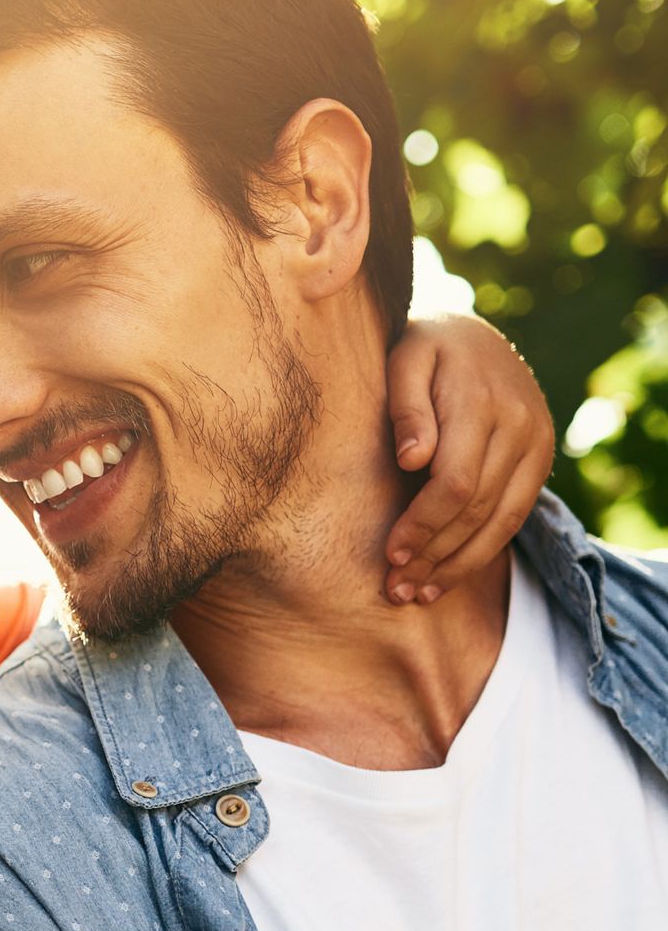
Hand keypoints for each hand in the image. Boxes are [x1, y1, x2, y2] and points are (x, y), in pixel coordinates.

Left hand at [382, 313, 553, 604]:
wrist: (472, 335)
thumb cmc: (421, 349)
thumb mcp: (404, 359)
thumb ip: (405, 405)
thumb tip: (411, 458)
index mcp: (482, 403)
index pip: (457, 481)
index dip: (424, 524)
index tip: (390, 554)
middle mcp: (520, 426)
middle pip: (478, 509)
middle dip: (435, 554)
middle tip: (395, 590)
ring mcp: (537, 444)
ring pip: (501, 521)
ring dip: (459, 565)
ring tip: (417, 595)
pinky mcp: (540, 460)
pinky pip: (513, 517)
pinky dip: (481, 551)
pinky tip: (446, 577)